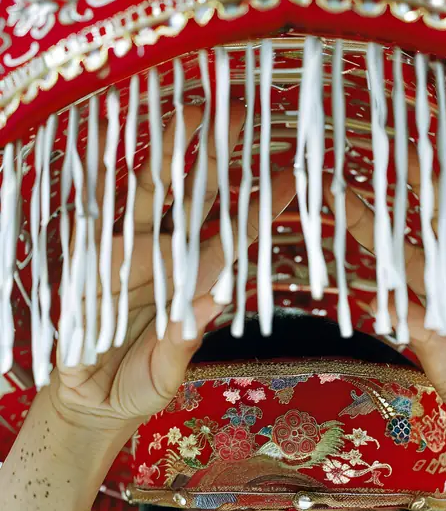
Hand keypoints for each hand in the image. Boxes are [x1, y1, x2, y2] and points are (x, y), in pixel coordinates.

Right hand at [52, 104, 295, 432]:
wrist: (89, 399)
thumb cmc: (139, 386)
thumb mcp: (164, 374)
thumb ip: (180, 346)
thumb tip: (205, 311)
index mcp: (194, 284)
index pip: (230, 242)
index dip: (258, 211)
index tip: (291, 179)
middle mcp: (166, 259)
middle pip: (195, 202)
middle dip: (217, 159)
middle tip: (240, 114)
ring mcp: (128, 253)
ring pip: (151, 194)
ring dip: (170, 154)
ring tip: (190, 111)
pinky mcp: (90, 258)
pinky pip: (98, 214)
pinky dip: (106, 179)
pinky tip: (117, 142)